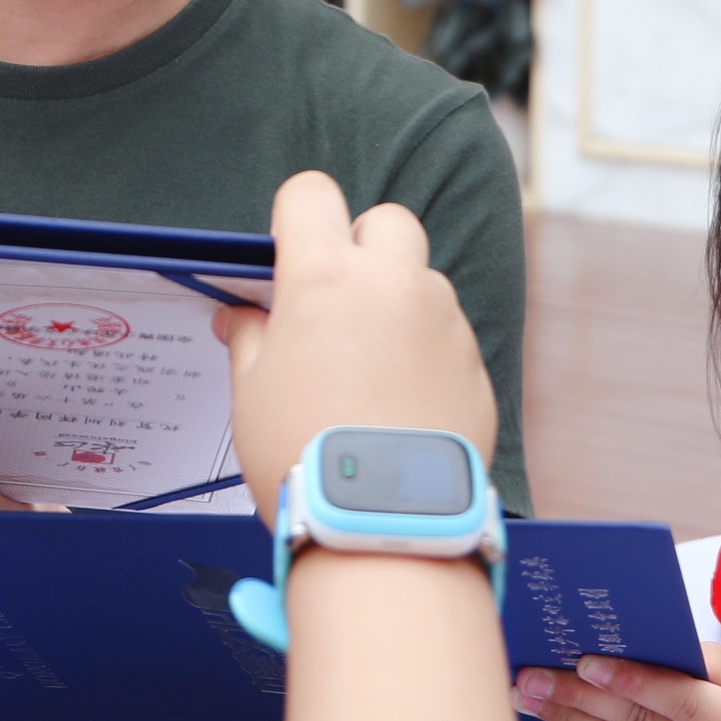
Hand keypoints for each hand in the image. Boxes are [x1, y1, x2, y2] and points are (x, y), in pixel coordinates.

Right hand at [212, 171, 492, 520]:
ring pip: (423, 280)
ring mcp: (443, 322)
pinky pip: (448, 335)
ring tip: (369, 366)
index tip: (288, 250)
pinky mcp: (475, 364)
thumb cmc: (304, 458)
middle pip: (386, 220)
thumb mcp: (251, 393)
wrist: (381, 526)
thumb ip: (250, 336)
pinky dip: (426, 351)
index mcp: (327, 278)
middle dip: (361, 246)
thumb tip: (245, 316)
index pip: (312, 194)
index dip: (296, 215)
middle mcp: (394, 284)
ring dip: (397, 302)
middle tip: (336, 300)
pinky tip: (400, 401)